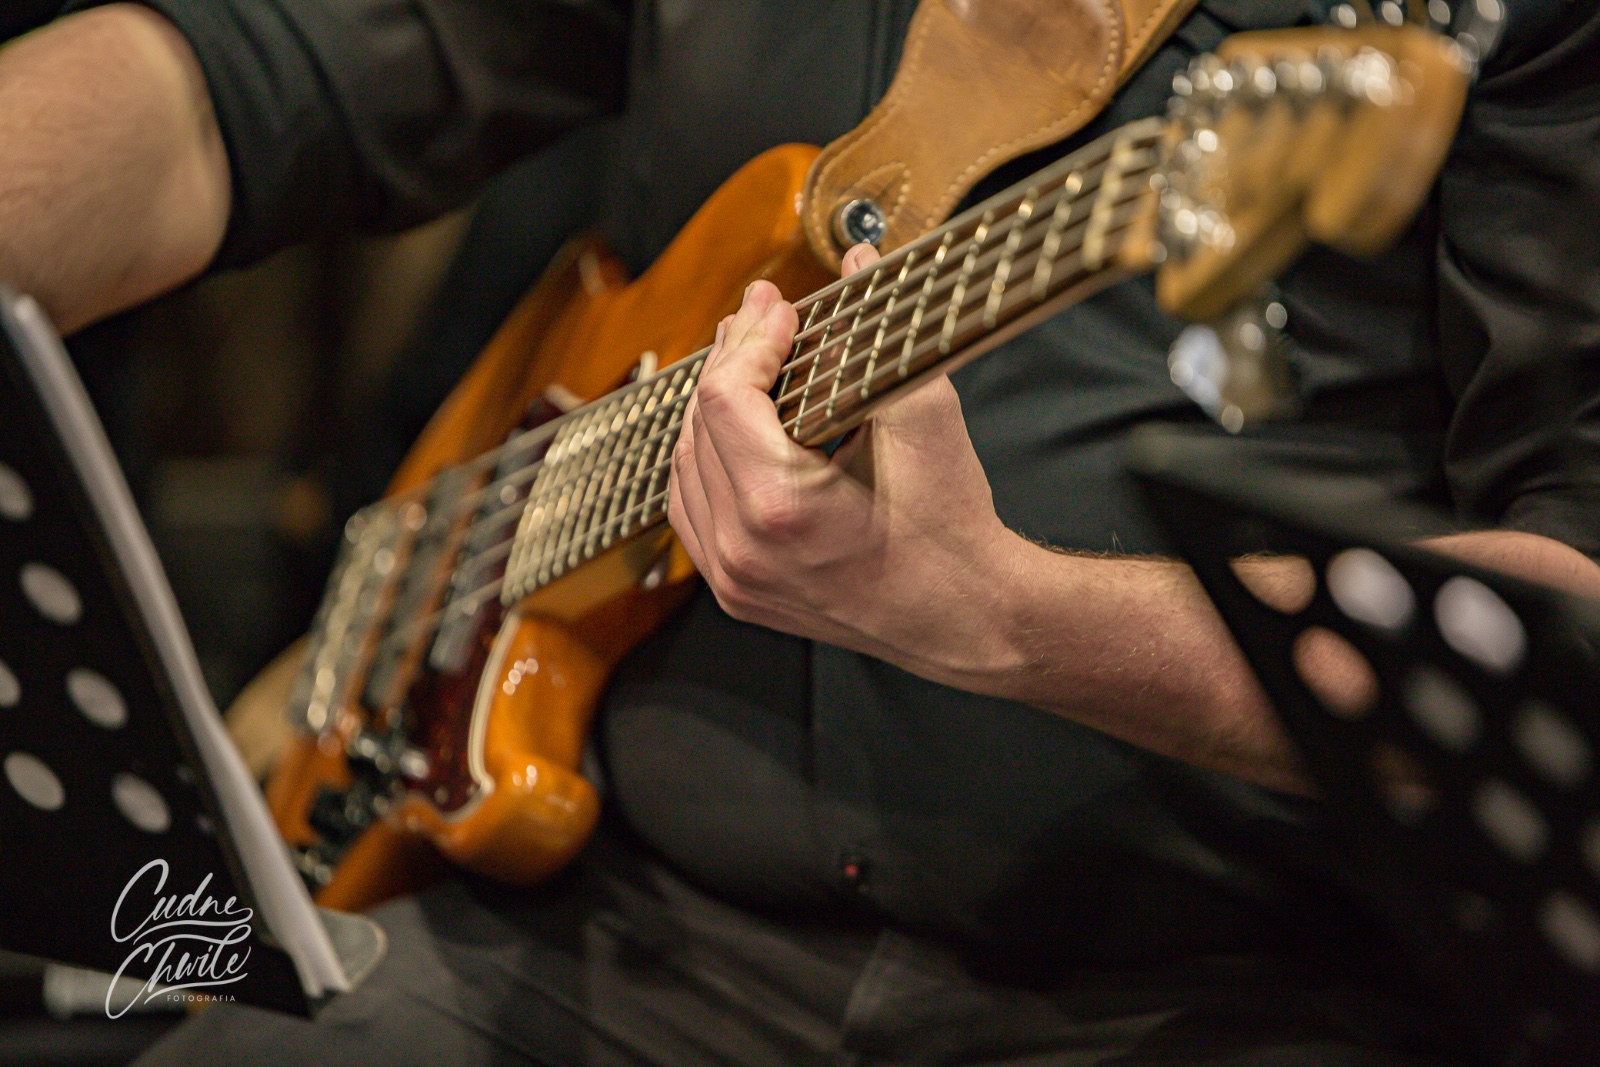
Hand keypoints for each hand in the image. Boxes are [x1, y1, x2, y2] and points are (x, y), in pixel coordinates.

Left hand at [667, 245, 1025, 680]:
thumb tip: (858, 254)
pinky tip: (734, 427)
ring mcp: (732, 577)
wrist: (967, 617)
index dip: (748, 340)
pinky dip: (704, 460)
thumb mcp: (924, 419)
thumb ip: (877, 334)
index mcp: (780, 507)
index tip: (779, 308)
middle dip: (731, 360)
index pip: (726, 397)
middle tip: (762, 318)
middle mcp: (741, 549)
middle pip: (699, 425)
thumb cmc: (952, 527)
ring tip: (749, 361)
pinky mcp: (734, 591)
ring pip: (685, 465)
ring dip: (711, 407)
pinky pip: (692, 510)